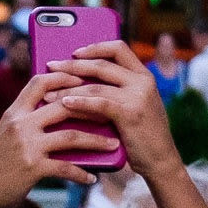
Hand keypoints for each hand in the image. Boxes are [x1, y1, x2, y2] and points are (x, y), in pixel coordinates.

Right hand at [0, 84, 103, 207]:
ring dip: (97, 142)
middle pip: (64, 105)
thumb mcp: (6, 134)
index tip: (85, 79)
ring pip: (71, 136)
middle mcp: (19, 125)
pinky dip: (82, 174)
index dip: (65, 77)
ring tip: (113, 145)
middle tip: (112, 112)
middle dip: (93, 108)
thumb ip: (27, 120)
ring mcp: (26, 145)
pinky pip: (66, 167)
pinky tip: (92, 179)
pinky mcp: (32, 167)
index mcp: (13, 113)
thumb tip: (61, 111)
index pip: (40, 83)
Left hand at [45, 43, 183, 181]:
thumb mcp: (132, 104)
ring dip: (68, 88)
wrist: (159, 160)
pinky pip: (100, 103)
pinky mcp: (131, 114)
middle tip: (50, 67)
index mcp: (144, 75)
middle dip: (72, 66)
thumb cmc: (139, 133)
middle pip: (101, 65)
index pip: (118, 49)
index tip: (73, 52)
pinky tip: (64, 103)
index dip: (94, 47)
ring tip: (48, 94)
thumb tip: (76, 79)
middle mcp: (143, 81)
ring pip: (95, 85)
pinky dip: (79, 102)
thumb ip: (116, 90)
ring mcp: (139, 97)